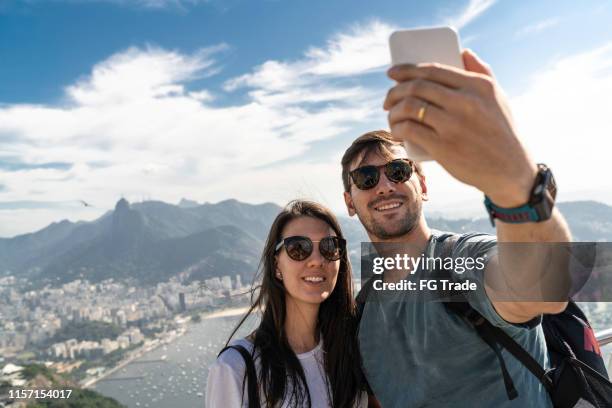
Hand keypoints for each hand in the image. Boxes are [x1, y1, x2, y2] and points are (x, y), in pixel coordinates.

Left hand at [383, 49, 536, 206]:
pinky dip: (397, 129)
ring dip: (393, 111)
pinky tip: (396, 131)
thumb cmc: (502, 131)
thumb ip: (482, 72)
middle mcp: (465, 101)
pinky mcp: (443, 147)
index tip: (392, 73)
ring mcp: (453, 124)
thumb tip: (463, 52)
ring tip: (391, 116)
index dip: (407, 69)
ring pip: (409, 107)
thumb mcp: (499, 97)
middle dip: (395, 91)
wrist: (510, 169)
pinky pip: (409, 130)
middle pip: (417, 87)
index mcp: (477, 85)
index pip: (433, 70)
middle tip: (388, 99)